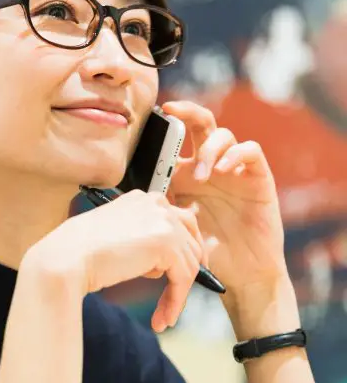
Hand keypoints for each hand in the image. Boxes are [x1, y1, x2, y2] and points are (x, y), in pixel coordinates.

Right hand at [26, 190, 211, 331]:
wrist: (66, 258)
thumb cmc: (77, 251)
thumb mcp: (116, 235)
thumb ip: (141, 239)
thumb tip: (161, 263)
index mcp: (143, 199)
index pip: (178, 221)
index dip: (184, 248)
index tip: (182, 270)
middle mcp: (157, 204)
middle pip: (191, 240)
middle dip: (190, 269)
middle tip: (180, 294)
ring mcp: (164, 221)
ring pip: (190, 262)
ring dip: (178, 293)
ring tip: (163, 315)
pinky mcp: (167, 244)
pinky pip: (184, 278)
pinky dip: (176, 301)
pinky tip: (163, 317)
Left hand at [160, 101, 288, 303]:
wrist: (237, 271)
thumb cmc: (203, 248)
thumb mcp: (173, 223)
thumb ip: (157, 203)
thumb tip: (124, 190)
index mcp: (186, 172)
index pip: (177, 138)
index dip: (165, 125)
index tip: (148, 117)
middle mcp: (211, 165)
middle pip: (201, 123)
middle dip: (188, 111)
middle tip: (172, 111)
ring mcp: (235, 169)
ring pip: (224, 135)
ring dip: (209, 149)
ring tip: (200, 174)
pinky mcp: (258, 177)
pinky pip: (250, 151)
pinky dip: (236, 154)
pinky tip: (223, 169)